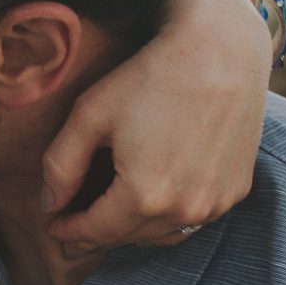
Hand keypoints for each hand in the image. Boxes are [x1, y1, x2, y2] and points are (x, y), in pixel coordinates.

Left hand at [42, 0, 271, 252]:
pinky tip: (150, 205)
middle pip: (127, 237)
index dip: (68, 231)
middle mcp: (184, 209)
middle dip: (96, 234)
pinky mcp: (235, 189)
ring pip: (161, 234)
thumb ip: (61, 165)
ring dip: (131, 231)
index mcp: (144, 195)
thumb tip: (50, 204)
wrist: (222, 47)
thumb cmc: (151, 75)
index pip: (95, 231)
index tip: (52, 227)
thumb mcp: (90, 114)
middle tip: (72, 229)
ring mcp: (215, 203)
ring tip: (108, 220)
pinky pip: (193, 220)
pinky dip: (166, 219)